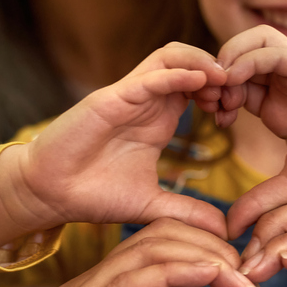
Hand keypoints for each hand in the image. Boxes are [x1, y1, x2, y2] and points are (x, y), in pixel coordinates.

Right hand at [0, 43, 228, 248]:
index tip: (237, 114)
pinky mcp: (110, 98)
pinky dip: (177, 73)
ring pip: (171, 56)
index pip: (200, 86)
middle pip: (191, 62)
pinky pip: (149, 76)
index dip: (224, 92)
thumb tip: (224, 230)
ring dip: (202, 63)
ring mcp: (129, 96)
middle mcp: (146, 101)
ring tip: (224, 81)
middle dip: (219, 71)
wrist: (49, 193)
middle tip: (237, 95)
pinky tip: (201, 80)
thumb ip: (187, 212)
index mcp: (159, 118)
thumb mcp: (152, 206)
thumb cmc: (94, 193)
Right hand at [0, 220, 254, 286]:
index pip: (166, 255)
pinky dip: (179, 269)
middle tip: (260, 273)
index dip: (212, 258)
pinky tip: (215, 274)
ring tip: (246, 276)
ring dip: (207, 254)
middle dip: (217, 247)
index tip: (252, 285)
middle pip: (165, 237)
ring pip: (154, 248)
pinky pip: (133, 277)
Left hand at [214, 26, 286, 236]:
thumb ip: (260, 201)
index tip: (213, 122)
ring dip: (229, 59)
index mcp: (277, 106)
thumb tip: (230, 229)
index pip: (234, 85)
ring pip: (253, 40)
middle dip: (216, 75)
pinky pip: (270, 48)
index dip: (216, 96)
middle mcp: (286, 84)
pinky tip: (235, 83)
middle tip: (210, 103)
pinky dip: (246, 59)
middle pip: (238, 56)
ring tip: (223, 92)